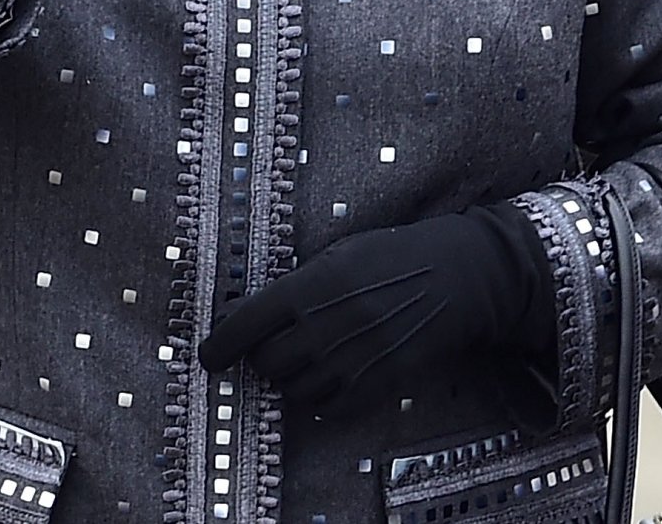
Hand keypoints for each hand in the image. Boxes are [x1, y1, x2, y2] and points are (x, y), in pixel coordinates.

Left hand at [197, 205, 553, 415]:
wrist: (453, 279)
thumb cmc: (393, 256)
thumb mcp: (339, 254)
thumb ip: (299, 284)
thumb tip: (254, 311)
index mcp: (312, 286)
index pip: (246, 323)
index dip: (219, 343)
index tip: (208, 355)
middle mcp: (325, 328)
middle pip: (265, 362)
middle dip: (261, 354)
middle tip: (272, 342)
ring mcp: (350, 361)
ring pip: (291, 388)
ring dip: (289, 376)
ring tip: (307, 353)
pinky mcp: (373, 384)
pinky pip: (325, 407)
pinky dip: (318, 395)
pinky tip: (329, 372)